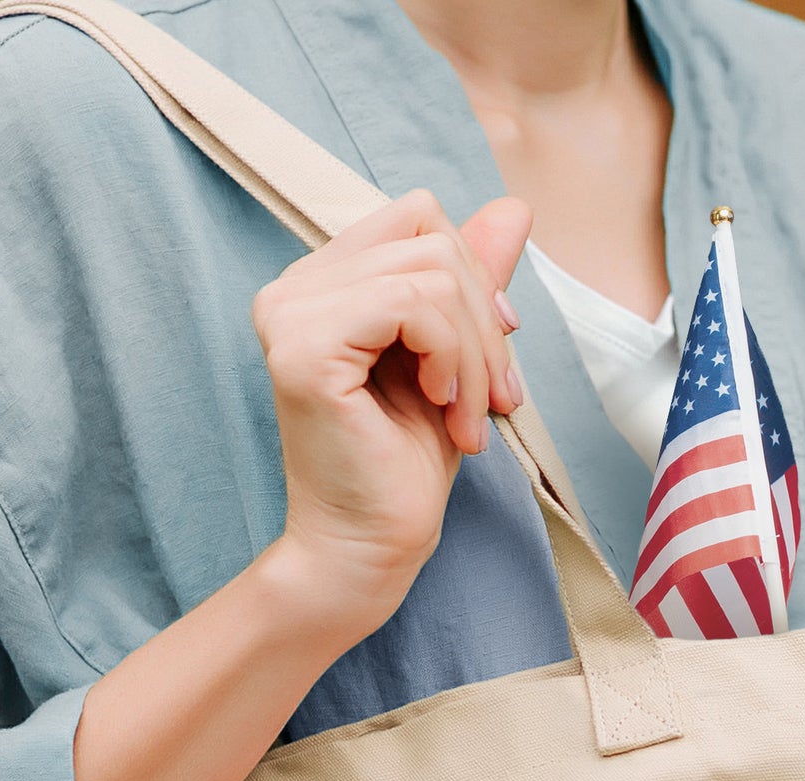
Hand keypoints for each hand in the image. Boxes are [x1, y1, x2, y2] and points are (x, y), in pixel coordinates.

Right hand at [253, 188, 533, 641]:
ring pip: (430, 272)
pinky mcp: (304, 347)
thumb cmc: (404, 467)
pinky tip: (445, 407)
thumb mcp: (454, 358)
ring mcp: (291, 313)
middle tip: (497, 400)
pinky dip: (453, 357)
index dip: (473, 275)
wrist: (370, 548)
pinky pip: (412, 304)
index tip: (494, 358)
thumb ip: (470, 283)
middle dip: (483, 321)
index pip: (417, 219)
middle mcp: (293, 289)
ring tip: (470, 417)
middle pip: (429, 238)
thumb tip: (513, 208)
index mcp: (321, 285)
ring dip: (475, 352)